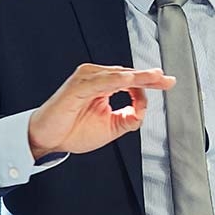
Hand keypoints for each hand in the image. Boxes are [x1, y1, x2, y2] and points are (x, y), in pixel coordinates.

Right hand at [27, 64, 175, 159]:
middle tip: (167, 79)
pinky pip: (101, 81)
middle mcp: (96, 78)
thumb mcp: (110, 128)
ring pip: (118, 75)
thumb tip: (142, 114)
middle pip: (128, 74)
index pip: (132, 80)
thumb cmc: (72, 131)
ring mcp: (86, 80)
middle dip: (149, 77)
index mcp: (104, 85)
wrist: (46, 140)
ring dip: (137, 76)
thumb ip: (128, 119)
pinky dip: (116, 80)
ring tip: (154, 78)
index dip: (150, 82)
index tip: (168, 85)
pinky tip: (130, 80)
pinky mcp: (77, 87)